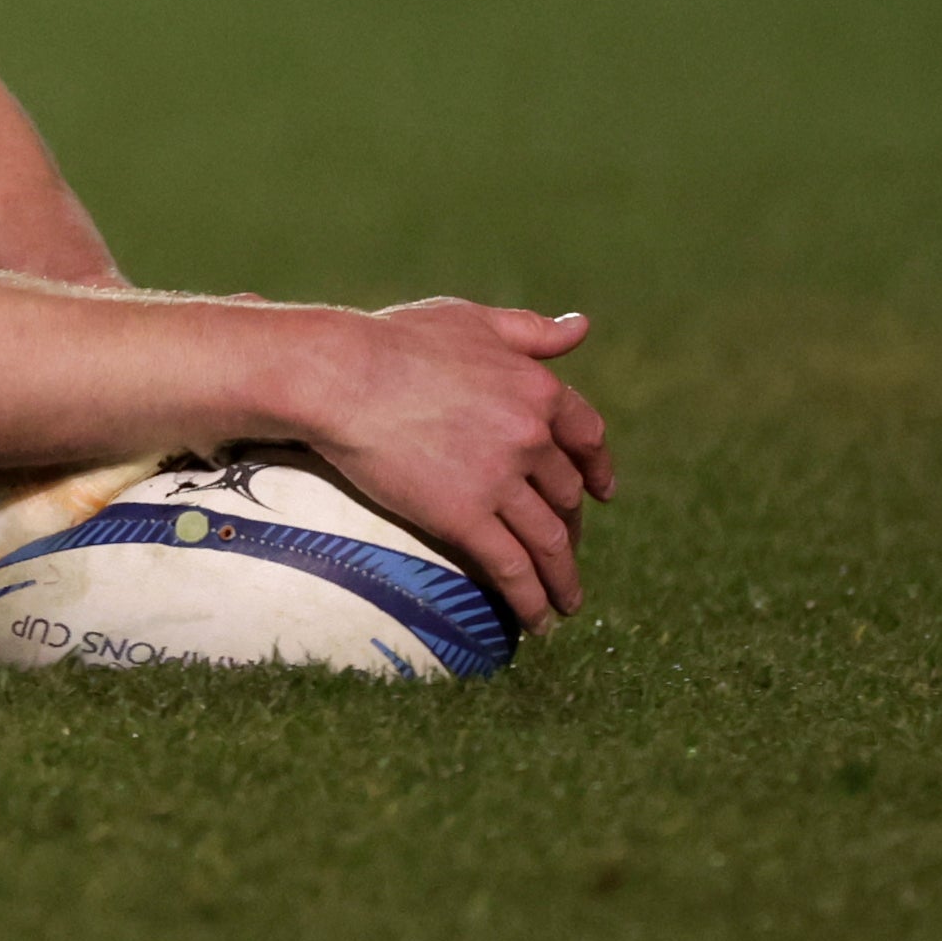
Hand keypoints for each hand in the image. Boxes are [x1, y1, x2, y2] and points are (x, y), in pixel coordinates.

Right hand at [302, 300, 613, 627]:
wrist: (340, 375)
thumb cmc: (396, 340)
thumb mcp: (470, 320)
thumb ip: (530, 331)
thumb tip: (582, 327)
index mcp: (537, 390)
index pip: (587, 438)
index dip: (597, 469)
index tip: (601, 492)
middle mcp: (530, 437)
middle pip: (566, 495)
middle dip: (573, 526)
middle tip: (567, 550)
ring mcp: (499, 481)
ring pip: (549, 542)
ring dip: (563, 578)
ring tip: (566, 604)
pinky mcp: (464, 518)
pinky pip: (511, 569)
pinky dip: (531, 599)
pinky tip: (538, 620)